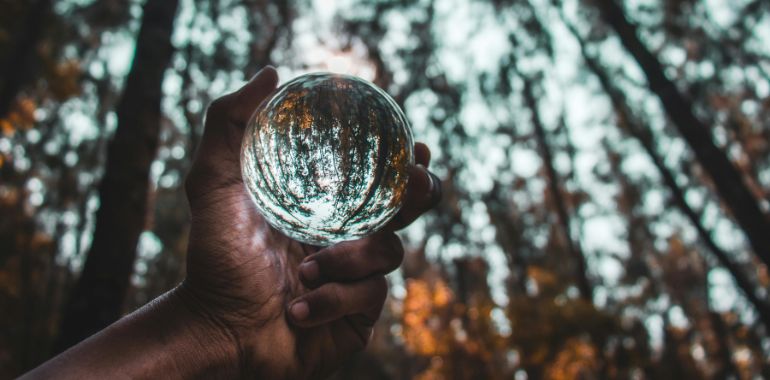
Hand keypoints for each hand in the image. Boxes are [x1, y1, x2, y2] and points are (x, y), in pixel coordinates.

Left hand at [178, 66, 440, 378]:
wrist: (214, 327)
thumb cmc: (214, 256)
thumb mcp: (212, 182)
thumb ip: (229, 124)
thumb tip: (271, 72)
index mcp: (327, 207)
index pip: (380, 178)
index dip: (407, 161)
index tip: (415, 144)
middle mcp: (348, 239)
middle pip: (407, 212)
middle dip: (419, 197)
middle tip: (412, 190)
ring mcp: (356, 279)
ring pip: (389, 255)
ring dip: (347, 260)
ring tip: (302, 270)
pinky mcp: (358, 317)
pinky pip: (370, 298)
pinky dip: (332, 299)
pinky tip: (297, 308)